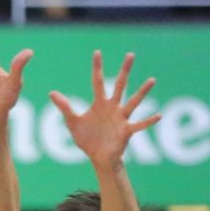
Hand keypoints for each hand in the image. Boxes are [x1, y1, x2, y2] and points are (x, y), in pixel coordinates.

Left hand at [50, 51, 159, 168]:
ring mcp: (121, 118)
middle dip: (124, 70)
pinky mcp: (126, 131)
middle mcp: (113, 108)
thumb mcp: (73, 123)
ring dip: (142, 92)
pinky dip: (148, 121)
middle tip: (130, 54)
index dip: (97, 67)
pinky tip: (157, 116)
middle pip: (120, 85)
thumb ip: (65, 108)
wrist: (97, 158)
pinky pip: (139, 125)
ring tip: (151, 80)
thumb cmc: (87, 140)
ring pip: (133, 102)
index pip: (98, 81)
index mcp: (100, 104)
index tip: (97, 52)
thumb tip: (52, 93)